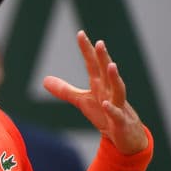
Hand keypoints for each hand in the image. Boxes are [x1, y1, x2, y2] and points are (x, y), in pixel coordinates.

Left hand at [42, 30, 149, 154]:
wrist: (126, 137)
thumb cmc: (105, 115)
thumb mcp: (82, 102)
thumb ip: (65, 90)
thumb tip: (44, 80)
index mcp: (100, 85)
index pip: (92, 65)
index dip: (87, 50)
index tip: (80, 34)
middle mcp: (110, 92)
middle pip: (106, 72)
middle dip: (104, 58)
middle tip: (100, 43)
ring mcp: (118, 106)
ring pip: (118, 89)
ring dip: (114, 78)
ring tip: (112, 65)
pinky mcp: (120, 123)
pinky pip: (117, 115)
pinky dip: (112, 110)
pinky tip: (105, 104)